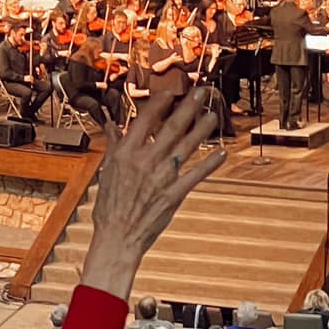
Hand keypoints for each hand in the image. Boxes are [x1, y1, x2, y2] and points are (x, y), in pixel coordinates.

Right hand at [80, 91, 221, 300]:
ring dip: (202, 129)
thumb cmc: (109, 206)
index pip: (145, 120)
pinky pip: (195, 175)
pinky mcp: (174, 194)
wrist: (118, 236)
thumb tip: (111, 125)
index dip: (160, 104)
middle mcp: (145, 161)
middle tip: (202, 92)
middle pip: (171, 128)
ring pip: (186, 147)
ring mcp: (162, 178)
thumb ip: (113, 145)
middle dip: (189, 107)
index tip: (172, 92)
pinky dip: (209, 164)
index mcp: (126, 153)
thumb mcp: (107, 171)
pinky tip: (221, 153)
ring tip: (214, 115)